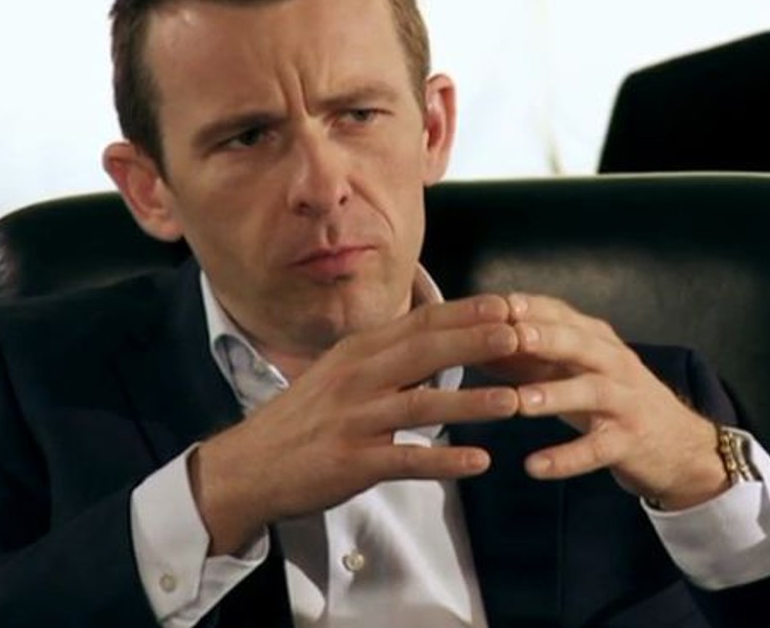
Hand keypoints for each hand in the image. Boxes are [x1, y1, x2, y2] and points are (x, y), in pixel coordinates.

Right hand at [190, 295, 520, 553]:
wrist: (249, 465)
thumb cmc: (306, 417)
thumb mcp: (342, 372)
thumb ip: (387, 354)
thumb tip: (437, 335)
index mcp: (360, 352)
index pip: (420, 323)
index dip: (465, 314)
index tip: (507, 305)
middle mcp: (358, 378)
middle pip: (424, 353)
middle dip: (475, 342)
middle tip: (520, 335)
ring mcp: (356, 420)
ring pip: (420, 405)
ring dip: (470, 403)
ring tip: (513, 402)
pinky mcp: (353, 462)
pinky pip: (406, 460)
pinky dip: (443, 461)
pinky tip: (478, 463)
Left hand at [492, 294, 728, 510]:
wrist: (681, 446)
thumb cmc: (614, 402)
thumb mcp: (578, 372)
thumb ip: (532, 358)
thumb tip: (476, 344)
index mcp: (598, 342)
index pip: (563, 316)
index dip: (531, 309)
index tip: (493, 304)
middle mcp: (615, 364)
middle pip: (581, 344)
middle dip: (547, 338)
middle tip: (512, 337)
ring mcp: (625, 403)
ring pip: (591, 392)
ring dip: (555, 395)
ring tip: (518, 402)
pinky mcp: (630, 442)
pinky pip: (597, 449)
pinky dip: (566, 458)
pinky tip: (534, 467)